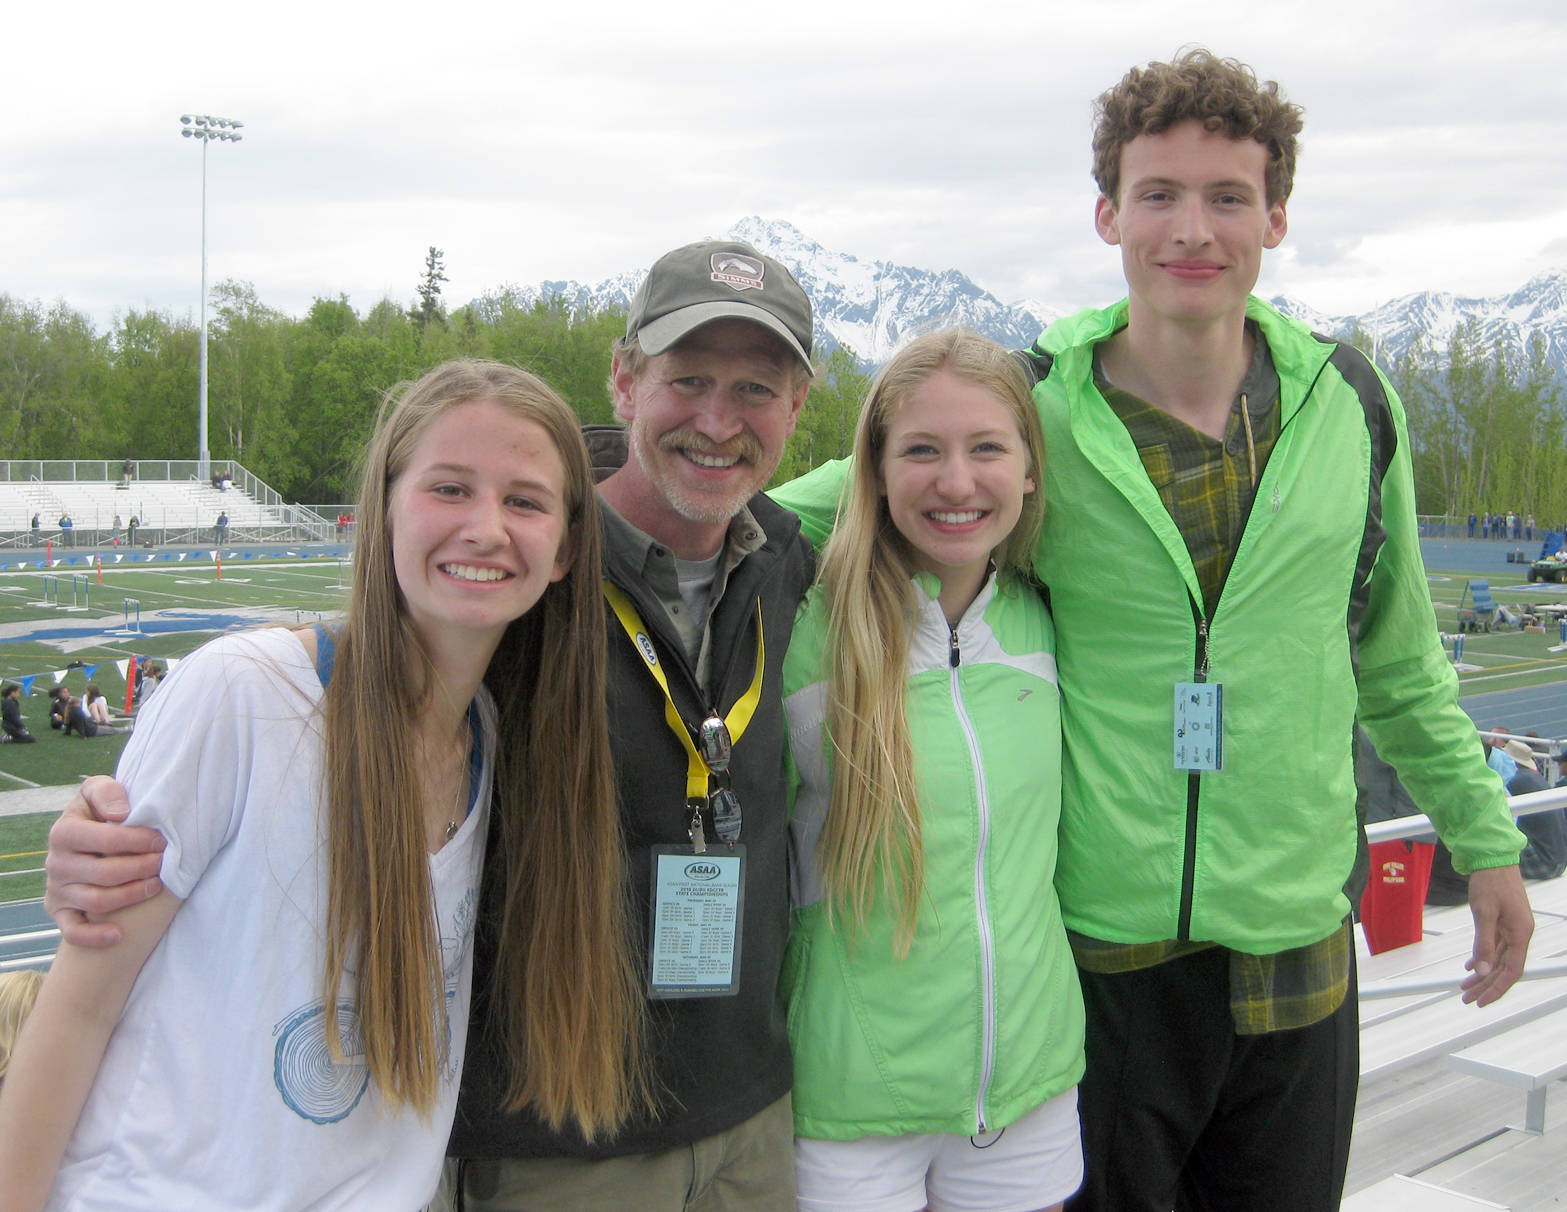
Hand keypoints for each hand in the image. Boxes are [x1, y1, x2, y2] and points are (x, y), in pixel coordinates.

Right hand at [44, 776, 165, 947]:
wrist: (83, 838)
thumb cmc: (99, 813)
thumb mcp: (97, 792)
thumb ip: (106, 792)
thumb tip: (121, 813)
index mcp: (64, 831)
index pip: (104, 839)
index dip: (137, 841)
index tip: (162, 841)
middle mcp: (56, 862)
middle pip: (104, 873)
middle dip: (141, 869)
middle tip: (163, 864)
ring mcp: (57, 889)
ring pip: (95, 901)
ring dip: (130, 896)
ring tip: (155, 887)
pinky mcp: (60, 911)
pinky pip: (72, 931)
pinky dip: (94, 935)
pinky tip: (117, 935)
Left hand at [1461, 864, 1533, 1005]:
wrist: (1492, 859)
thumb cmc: (1490, 882)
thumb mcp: (1484, 913)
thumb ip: (1484, 943)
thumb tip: (1483, 971)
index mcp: (1520, 934)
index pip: (1512, 971)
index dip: (1497, 988)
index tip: (1481, 1001)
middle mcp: (1519, 934)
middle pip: (1504, 968)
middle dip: (1485, 985)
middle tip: (1466, 998)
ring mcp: (1512, 928)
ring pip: (1498, 959)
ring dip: (1482, 974)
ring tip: (1465, 986)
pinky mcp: (1503, 923)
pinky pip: (1494, 946)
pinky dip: (1483, 957)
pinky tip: (1470, 966)